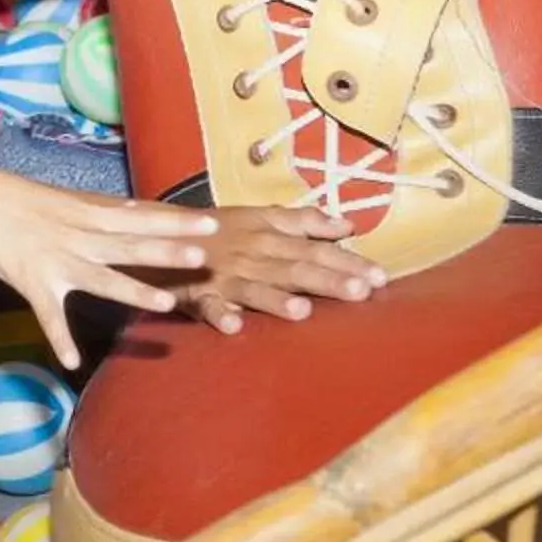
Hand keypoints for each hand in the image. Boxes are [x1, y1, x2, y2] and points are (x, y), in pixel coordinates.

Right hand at [0, 171, 216, 366]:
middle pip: (128, 244)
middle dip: (167, 251)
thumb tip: (137, 210)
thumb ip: (98, 210)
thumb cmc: (11, 196)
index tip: (209, 222)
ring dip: (133, 290)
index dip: (174, 220)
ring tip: (166, 302)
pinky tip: (73, 362)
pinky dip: (60, 338)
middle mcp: (76, 234)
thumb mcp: (61, 198)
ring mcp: (54, 258)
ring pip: (101, 277)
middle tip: (204, 256)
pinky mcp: (30, 280)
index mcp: (84, 212)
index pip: (138, 216)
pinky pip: (48, 315)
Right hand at [169, 205, 381, 333]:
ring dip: (276, 299)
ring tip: (303, 310)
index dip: (347, 262)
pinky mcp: (197, 296)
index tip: (380, 277)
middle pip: (294, 268)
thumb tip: (347, 226)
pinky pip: (208, 307)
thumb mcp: (259, 216)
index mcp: (268, 237)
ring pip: (255, 289)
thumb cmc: (217, 228)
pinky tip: (233, 325)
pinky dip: (219, 314)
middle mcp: (251, 256)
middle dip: (328, 280)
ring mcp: (224, 278)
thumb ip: (302, 221)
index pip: (315, 250)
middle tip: (361, 293)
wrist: (160, 234)